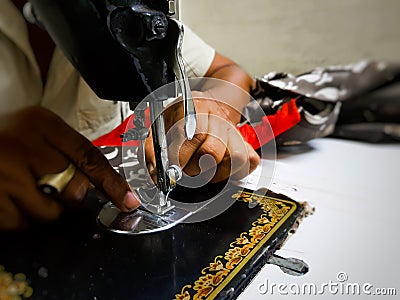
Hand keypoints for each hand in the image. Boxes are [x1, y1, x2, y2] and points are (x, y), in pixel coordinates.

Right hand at [0, 107, 139, 229]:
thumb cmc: (4, 140)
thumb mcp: (37, 132)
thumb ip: (68, 151)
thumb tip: (99, 184)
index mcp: (40, 123)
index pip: (89, 156)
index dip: (113, 182)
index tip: (129, 200)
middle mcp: (23, 146)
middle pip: (74, 189)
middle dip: (69, 194)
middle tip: (45, 180)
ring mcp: (4, 175)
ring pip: (51, 211)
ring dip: (44, 207)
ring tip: (22, 187)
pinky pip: (24, 223)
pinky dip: (21, 216)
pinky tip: (7, 196)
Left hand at [144, 91, 259, 182]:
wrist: (211, 103)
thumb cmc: (184, 116)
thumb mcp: (162, 122)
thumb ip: (153, 146)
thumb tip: (154, 170)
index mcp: (195, 106)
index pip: (190, 133)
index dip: (179, 156)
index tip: (170, 168)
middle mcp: (218, 116)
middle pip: (212, 149)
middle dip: (193, 168)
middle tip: (184, 169)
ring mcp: (234, 130)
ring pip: (234, 157)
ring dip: (214, 172)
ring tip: (201, 170)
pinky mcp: (246, 143)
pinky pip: (249, 162)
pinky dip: (234, 172)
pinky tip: (218, 169)